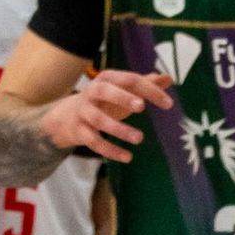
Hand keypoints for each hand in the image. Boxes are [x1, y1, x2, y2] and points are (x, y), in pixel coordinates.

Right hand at [38, 69, 172, 164]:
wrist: (66, 116)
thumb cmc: (102, 102)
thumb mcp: (121, 91)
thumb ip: (143, 85)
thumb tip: (167, 77)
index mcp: (106, 79)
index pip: (128, 80)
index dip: (149, 90)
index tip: (169, 104)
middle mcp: (92, 92)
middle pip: (105, 91)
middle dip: (122, 98)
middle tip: (141, 107)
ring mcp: (84, 112)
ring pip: (99, 119)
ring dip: (119, 129)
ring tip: (139, 138)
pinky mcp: (79, 131)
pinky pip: (93, 141)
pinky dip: (110, 150)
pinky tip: (127, 157)